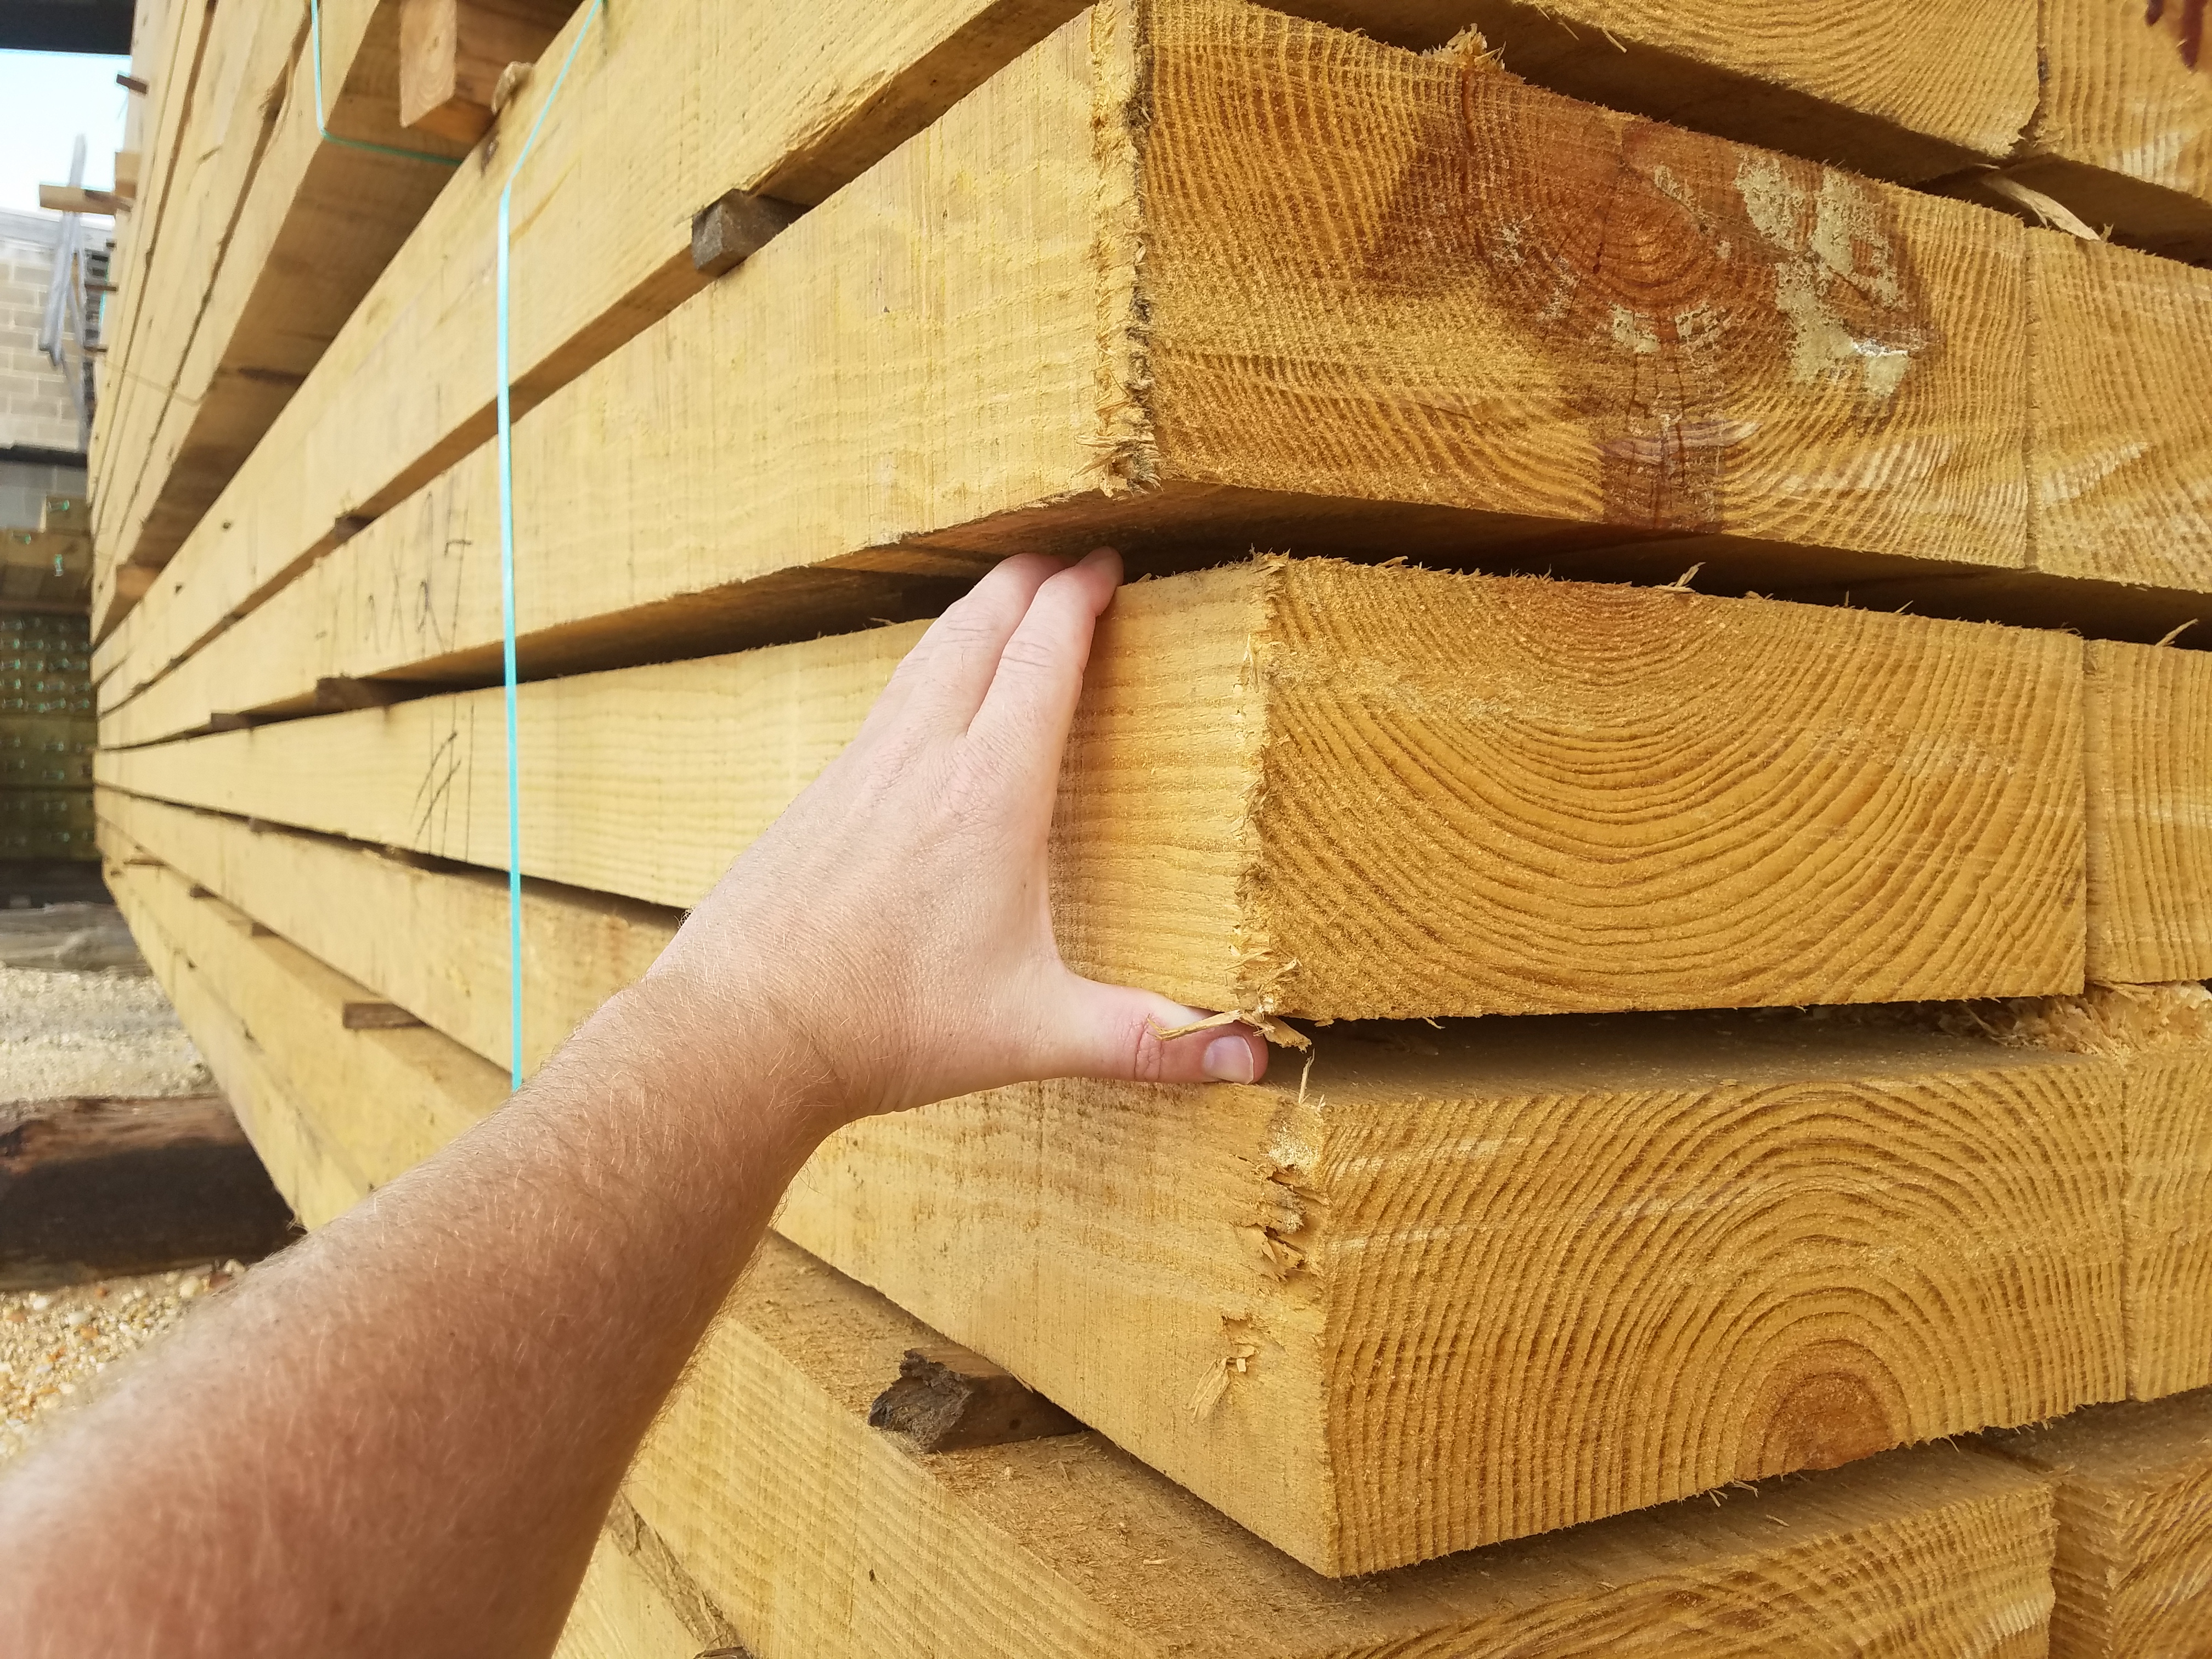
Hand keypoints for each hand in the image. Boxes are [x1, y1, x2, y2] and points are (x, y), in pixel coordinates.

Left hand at [644, 548, 1268, 1128]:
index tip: (1106, 563)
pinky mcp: (820, 794)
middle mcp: (923, 758)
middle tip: (1064, 556)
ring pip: (923, 654)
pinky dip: (923, 662)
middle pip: (979, 629)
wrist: (742, 1031)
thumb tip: (1251, 1064)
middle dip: (1028, 581)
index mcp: (989, 792)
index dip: (1079, 600)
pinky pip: (884, 699)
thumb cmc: (888, 1026)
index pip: (1043, 658)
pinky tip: (924, 690)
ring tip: (1003, 595)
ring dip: (971, 612)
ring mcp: (861, 768)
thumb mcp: (1033, 1034)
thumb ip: (1145, 1041)